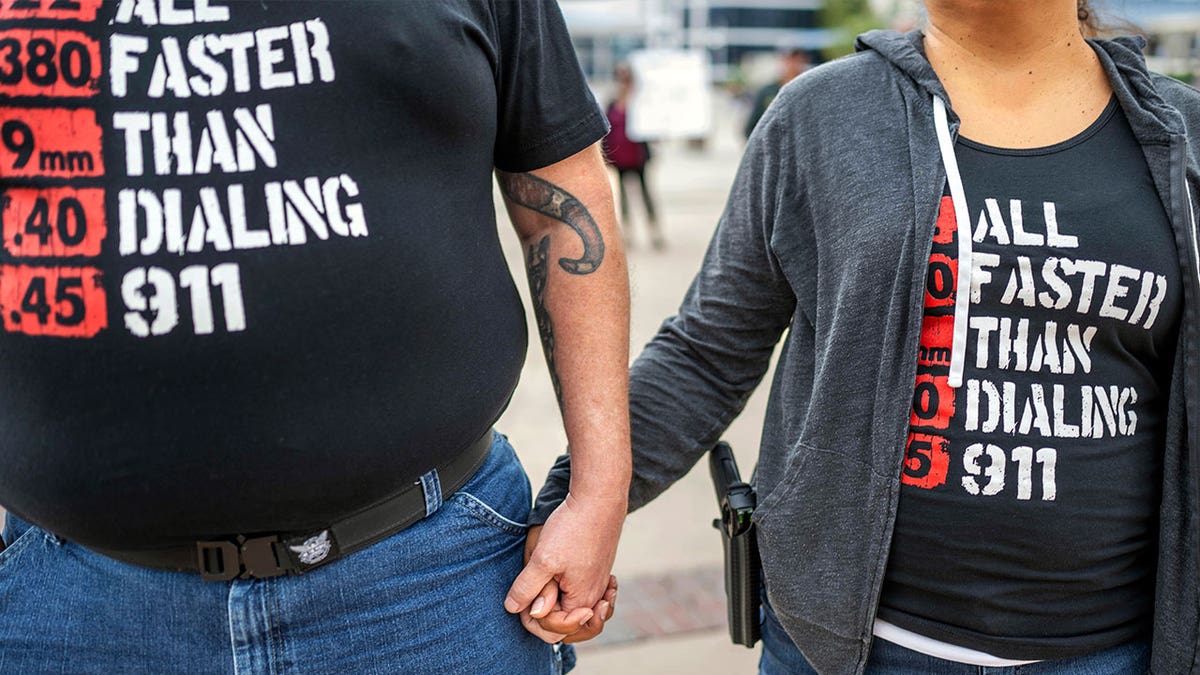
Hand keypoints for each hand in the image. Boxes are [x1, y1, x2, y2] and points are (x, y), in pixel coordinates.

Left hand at [517, 525, 618, 643]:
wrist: (599, 500)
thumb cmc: (573, 528)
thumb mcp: (542, 560)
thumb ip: (527, 588)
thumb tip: (514, 609)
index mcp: (581, 601)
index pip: (553, 629)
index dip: (532, 618)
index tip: (524, 599)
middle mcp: (595, 597)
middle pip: (566, 624)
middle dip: (545, 615)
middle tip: (531, 595)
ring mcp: (599, 584)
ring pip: (574, 609)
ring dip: (557, 605)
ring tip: (545, 592)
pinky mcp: (597, 570)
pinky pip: (583, 594)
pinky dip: (570, 592)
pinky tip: (562, 580)